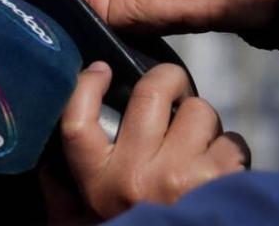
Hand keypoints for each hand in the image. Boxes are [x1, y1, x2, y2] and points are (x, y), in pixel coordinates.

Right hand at [61, 62, 248, 217]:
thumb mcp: (82, 225)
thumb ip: (61, 196)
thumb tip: (46, 166)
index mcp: (97, 183)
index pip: (77, 120)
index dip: (86, 85)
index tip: (100, 69)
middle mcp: (135, 176)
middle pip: (150, 93)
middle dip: (168, 81)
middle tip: (173, 90)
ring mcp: (180, 177)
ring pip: (199, 111)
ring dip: (204, 123)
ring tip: (198, 144)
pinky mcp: (222, 182)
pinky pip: (232, 141)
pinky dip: (231, 150)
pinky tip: (221, 169)